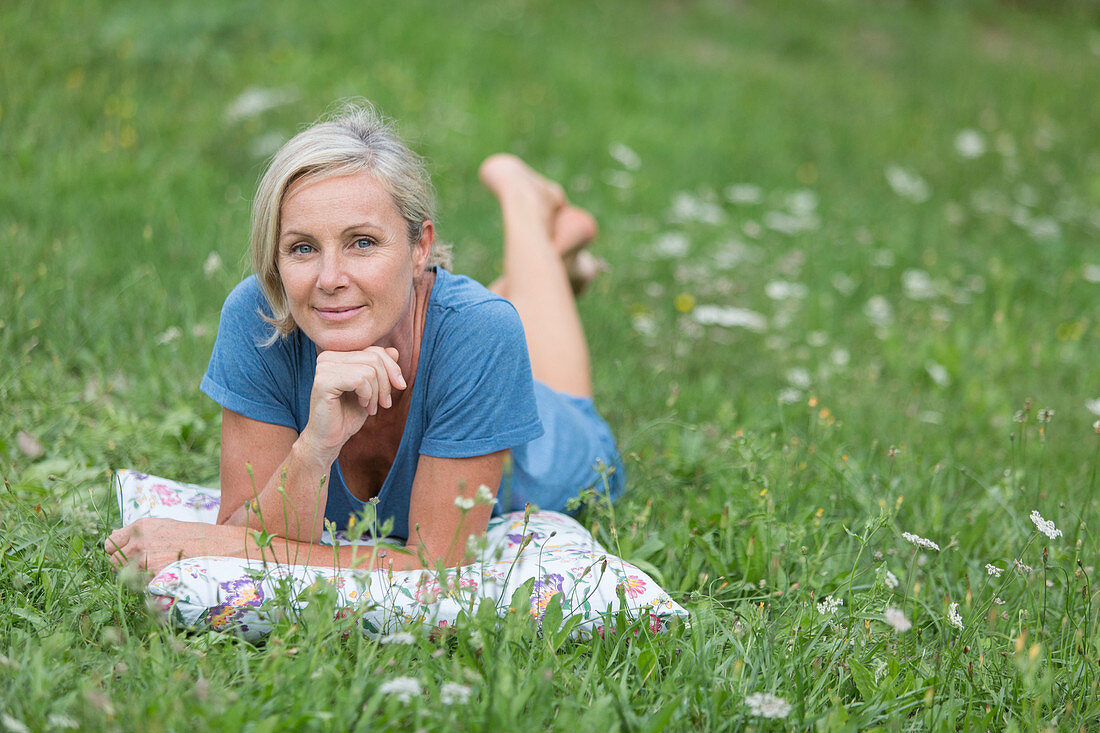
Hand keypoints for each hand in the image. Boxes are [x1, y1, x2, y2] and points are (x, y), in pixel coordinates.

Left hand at [104, 518, 237, 575]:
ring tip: (156, 570)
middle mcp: (138, 542)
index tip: (129, 554)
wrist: (217, 547)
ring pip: (124, 576)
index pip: (110, 544)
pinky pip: (139, 586)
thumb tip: (113, 538)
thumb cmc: (193, 536)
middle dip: (124, 565)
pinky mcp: (151, 577)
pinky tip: (163, 577)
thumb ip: (138, 532)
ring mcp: (144, 560)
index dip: (118, 550)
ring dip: (135, 576)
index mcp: (140, 526)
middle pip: (112, 561)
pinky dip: (147, 585)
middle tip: (144, 565)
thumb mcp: (164, 526)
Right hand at [298, 346, 406, 461]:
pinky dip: (368, 395)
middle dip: (386, 383)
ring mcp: (324, 367)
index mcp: (338, 355)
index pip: (375, 351)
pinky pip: (360, 380)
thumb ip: (379, 369)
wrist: (329, 438)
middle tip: (384, 404)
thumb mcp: (371, 389)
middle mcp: (327, 357)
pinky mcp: (323, 381)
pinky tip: (362, 405)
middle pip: (374, 358)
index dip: (392, 368)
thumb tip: (394, 350)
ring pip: (370, 370)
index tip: (399, 387)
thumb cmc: (348, 414)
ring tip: (370, 407)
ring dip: (377, 393)